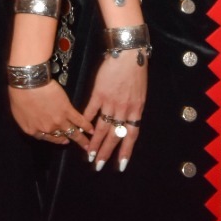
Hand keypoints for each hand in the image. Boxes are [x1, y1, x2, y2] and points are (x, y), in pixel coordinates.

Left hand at [9, 82, 91, 152]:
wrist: (28, 83)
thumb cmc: (19, 94)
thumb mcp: (18, 113)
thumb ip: (28, 121)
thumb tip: (35, 122)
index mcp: (33, 130)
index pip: (46, 138)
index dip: (56, 139)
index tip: (63, 139)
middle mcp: (47, 129)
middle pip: (61, 137)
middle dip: (71, 142)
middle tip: (80, 148)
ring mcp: (58, 121)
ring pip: (72, 132)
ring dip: (82, 139)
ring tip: (89, 144)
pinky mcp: (67, 110)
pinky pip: (78, 120)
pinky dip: (86, 125)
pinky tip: (91, 130)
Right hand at [82, 51, 147, 170]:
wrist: (129, 54)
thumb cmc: (136, 70)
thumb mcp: (140, 93)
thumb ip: (133, 107)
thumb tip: (126, 119)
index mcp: (136, 110)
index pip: (131, 136)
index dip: (125, 151)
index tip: (120, 165)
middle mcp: (124, 110)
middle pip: (115, 136)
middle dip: (106, 152)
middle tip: (98, 165)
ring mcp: (110, 103)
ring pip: (102, 128)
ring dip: (94, 142)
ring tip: (88, 154)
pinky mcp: (99, 94)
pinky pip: (91, 111)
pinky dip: (85, 121)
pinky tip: (81, 130)